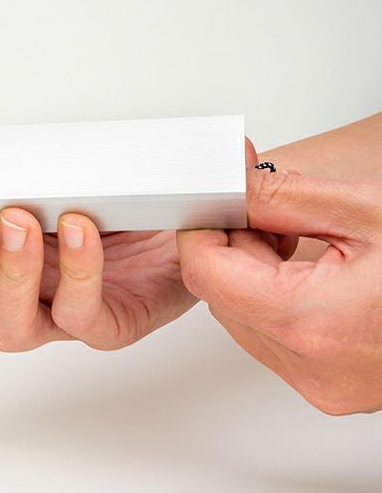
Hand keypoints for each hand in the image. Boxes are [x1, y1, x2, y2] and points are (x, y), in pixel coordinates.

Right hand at [0, 113, 195, 350]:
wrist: (176, 221)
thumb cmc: (105, 201)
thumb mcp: (46, 172)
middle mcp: (11, 295)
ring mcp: (55, 316)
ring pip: (8, 328)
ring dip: (10, 273)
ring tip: (21, 219)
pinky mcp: (107, 325)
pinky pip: (81, 314)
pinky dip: (78, 271)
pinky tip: (81, 228)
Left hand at [177, 167, 381, 414]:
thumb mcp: (364, 207)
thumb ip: (278, 195)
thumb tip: (228, 182)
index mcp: (314, 323)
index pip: (206, 275)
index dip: (201, 231)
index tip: (210, 202)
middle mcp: (313, 368)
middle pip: (222, 296)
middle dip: (233, 247)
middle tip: (267, 213)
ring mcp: (323, 383)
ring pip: (244, 315)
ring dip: (255, 272)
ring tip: (302, 238)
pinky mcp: (332, 383)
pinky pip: (273, 334)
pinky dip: (276, 296)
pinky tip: (313, 268)